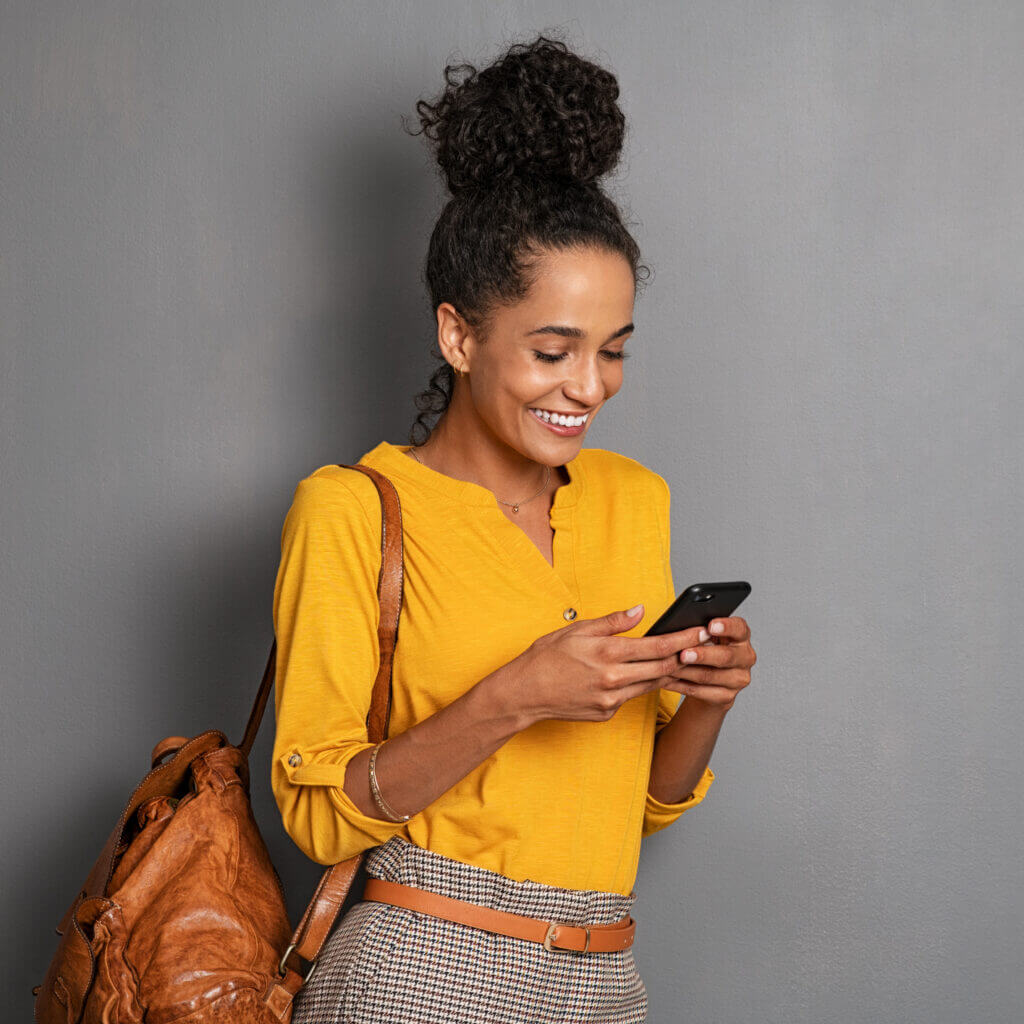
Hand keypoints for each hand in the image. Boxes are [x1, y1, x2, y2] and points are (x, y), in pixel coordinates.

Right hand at [502, 604, 719, 725]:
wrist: (524, 693)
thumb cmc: (545, 657)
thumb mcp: (577, 630)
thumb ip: (612, 622)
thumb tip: (640, 611)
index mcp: (607, 654)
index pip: (657, 647)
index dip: (683, 639)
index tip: (700, 632)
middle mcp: (613, 679)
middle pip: (663, 669)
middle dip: (685, 656)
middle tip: (701, 645)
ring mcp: (611, 700)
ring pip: (651, 684)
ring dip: (667, 672)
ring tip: (681, 658)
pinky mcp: (607, 713)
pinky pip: (631, 696)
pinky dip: (639, 684)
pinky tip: (642, 675)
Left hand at [659, 616, 755, 710]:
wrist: (710, 681)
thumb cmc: (705, 649)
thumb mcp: (706, 637)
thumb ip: (699, 631)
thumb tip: (678, 627)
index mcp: (741, 637)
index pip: (739, 628)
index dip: (726, 627)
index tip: (710, 626)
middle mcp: (745, 657)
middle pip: (725, 656)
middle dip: (702, 655)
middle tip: (683, 654)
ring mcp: (738, 679)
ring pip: (709, 675)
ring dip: (686, 672)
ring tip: (668, 667)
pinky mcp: (727, 696)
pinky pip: (701, 691)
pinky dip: (681, 685)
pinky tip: (668, 681)